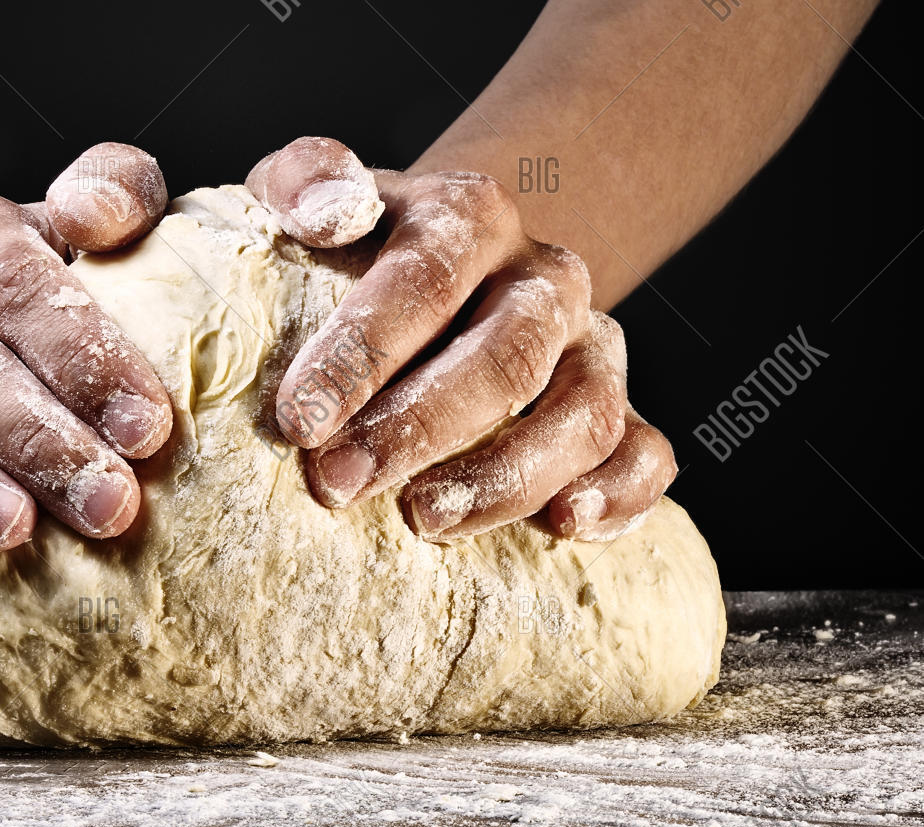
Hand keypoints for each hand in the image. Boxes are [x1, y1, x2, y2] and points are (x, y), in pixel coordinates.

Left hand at [247, 137, 676, 542]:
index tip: (297, 420)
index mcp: (469, 217)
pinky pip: (647, 455)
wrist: (443, 273)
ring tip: (421, 520)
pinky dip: (617, 495)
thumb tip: (328, 214)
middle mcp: (543, 279)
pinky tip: (561, 528)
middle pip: (506, 356)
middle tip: (335, 485)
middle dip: (417, 430)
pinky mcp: (617, 410)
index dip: (361, 353)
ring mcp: (592, 347)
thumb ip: (307, 179)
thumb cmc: (358, 252)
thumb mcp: (315, 195)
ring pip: (585, 414)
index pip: (425, 278)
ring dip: (504, 477)